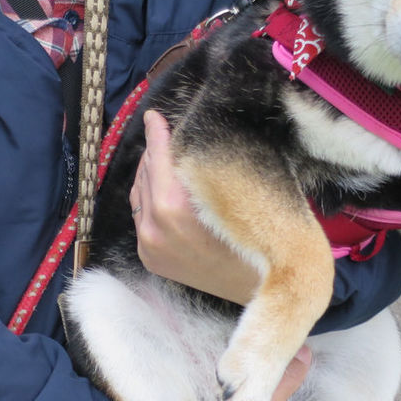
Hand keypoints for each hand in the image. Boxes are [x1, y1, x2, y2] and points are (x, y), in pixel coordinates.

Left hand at [130, 110, 258, 304]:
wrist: (262, 285)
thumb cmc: (256, 232)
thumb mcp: (235, 191)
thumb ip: (206, 164)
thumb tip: (190, 138)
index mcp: (173, 205)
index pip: (158, 156)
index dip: (156, 132)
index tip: (152, 115)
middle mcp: (154, 225)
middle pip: (146, 172)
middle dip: (155, 151)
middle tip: (162, 133)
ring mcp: (148, 244)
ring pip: (139, 193)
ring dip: (150, 174)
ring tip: (163, 160)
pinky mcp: (149, 257)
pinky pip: (141, 216)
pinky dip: (149, 199)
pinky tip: (163, 191)